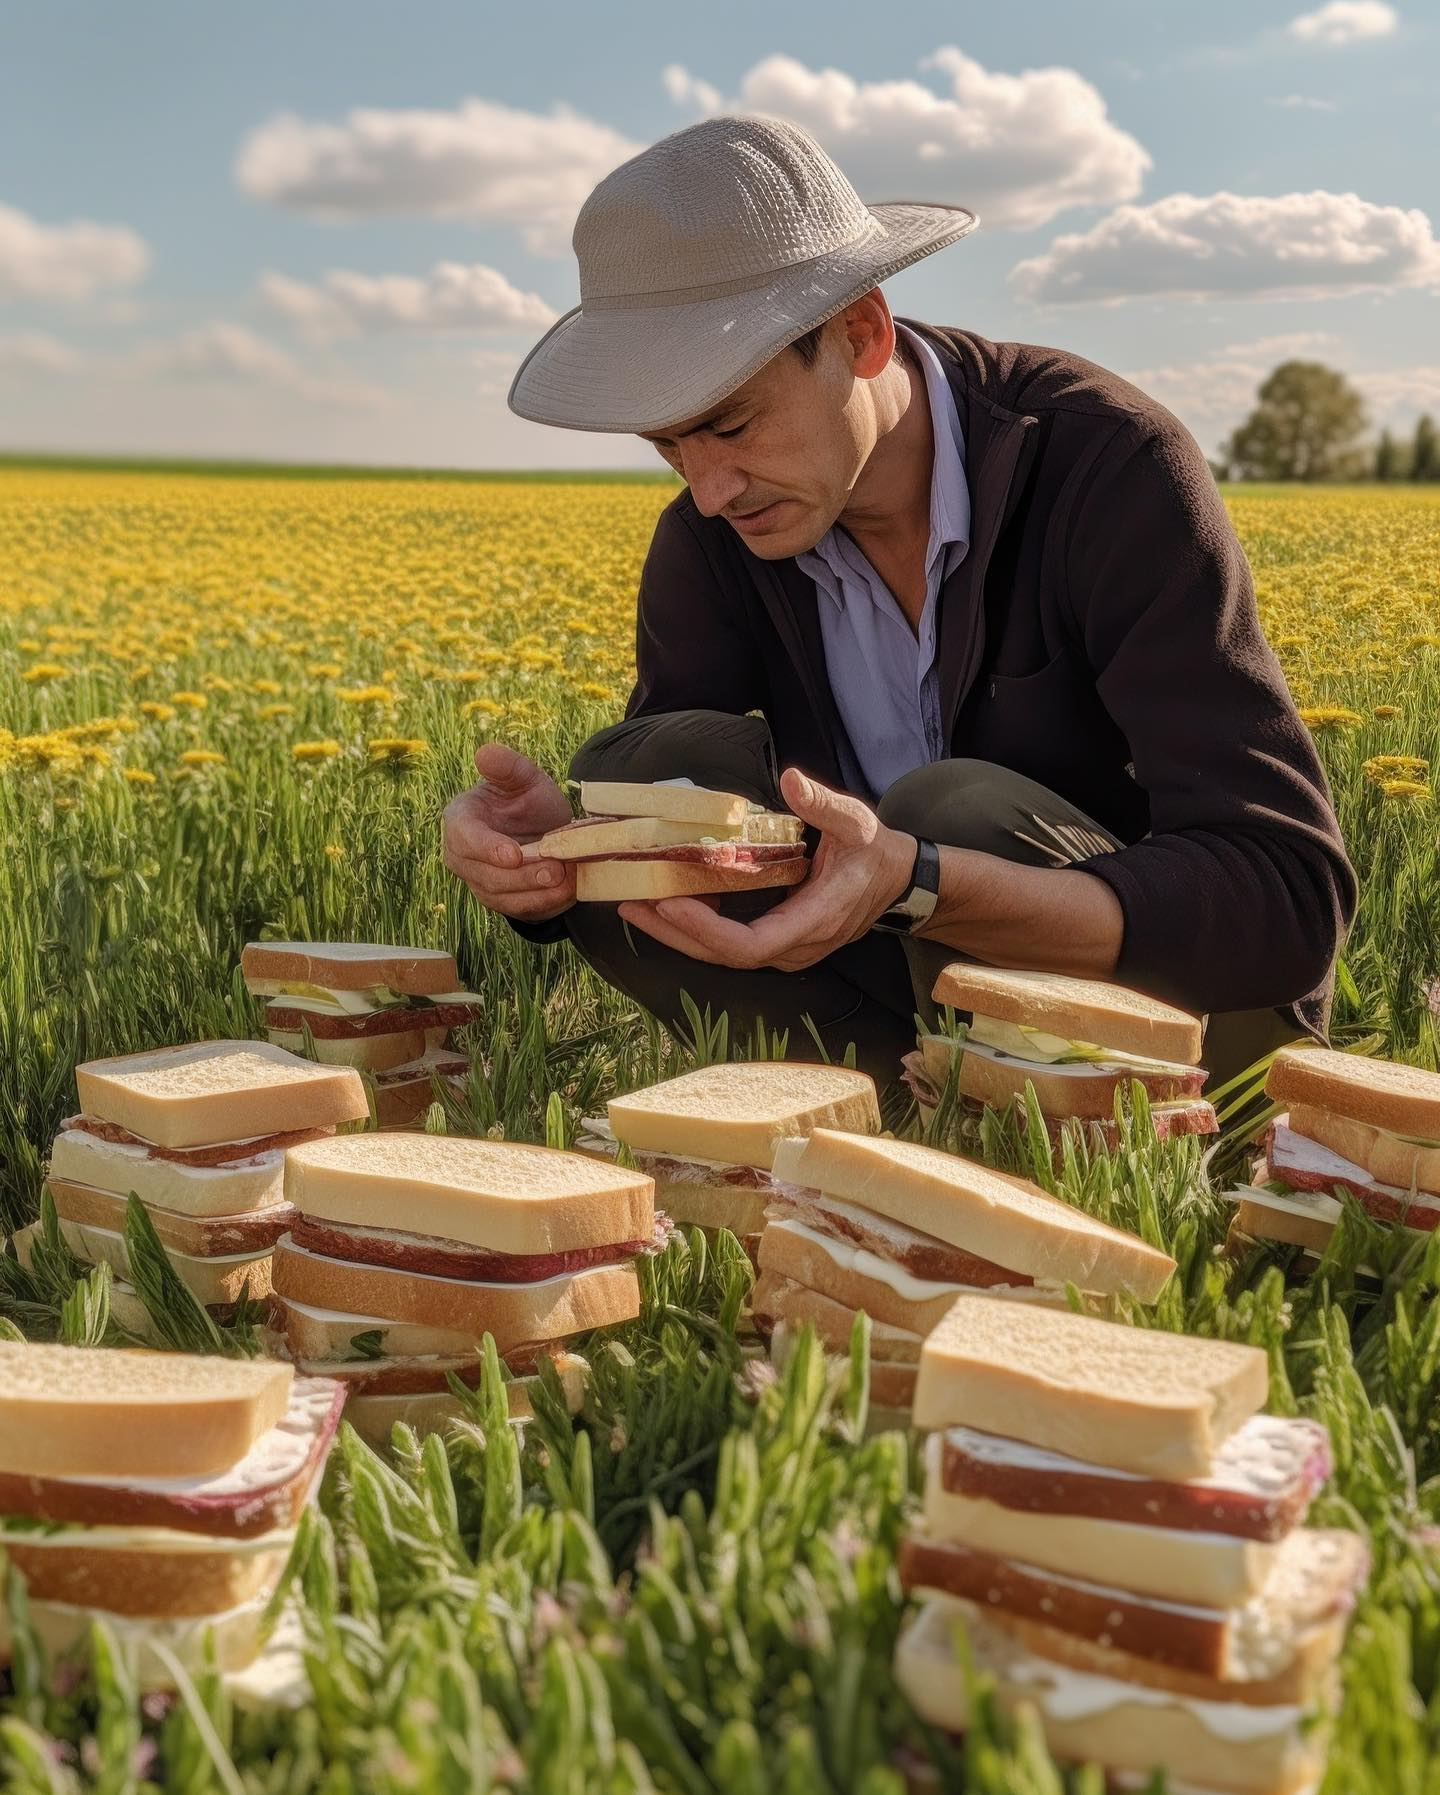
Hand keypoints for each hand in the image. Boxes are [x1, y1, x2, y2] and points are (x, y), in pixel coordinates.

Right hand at [441, 743, 576, 921]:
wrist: (541, 830)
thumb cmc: (526, 801)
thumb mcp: (523, 778)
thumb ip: (507, 766)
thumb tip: (485, 752)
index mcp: (460, 821)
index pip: (465, 839)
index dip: (488, 849)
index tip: (514, 854)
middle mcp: (461, 857)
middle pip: (486, 875)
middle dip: (523, 876)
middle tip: (556, 869)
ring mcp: (478, 883)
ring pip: (503, 897)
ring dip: (537, 892)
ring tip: (567, 879)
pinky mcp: (501, 902)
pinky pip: (520, 909)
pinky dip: (546, 903)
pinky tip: (568, 891)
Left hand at [616, 767, 915, 970]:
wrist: (896, 883)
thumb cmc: (874, 852)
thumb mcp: (856, 821)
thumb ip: (822, 803)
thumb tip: (790, 779)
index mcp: (814, 920)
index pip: (750, 946)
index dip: (706, 930)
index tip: (669, 902)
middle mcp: (796, 947)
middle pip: (723, 956)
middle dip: (674, 932)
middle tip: (631, 903)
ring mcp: (785, 950)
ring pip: (721, 955)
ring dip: (676, 933)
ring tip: (634, 905)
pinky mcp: (775, 943)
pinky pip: (728, 945)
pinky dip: (694, 929)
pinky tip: (663, 906)